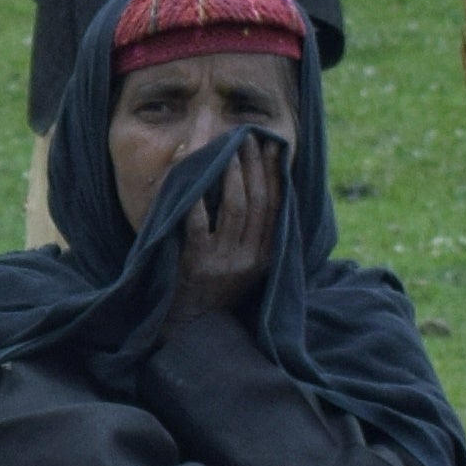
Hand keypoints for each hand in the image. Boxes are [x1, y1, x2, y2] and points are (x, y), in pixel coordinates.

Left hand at [175, 138, 282, 318]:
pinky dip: (198, 200)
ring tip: (229, 150)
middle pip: (259, 202)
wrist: (187, 326)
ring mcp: (224, 261)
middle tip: (249, 138)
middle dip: (256, 167)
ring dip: (234, 176)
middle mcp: (250, 259)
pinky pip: (199, 225)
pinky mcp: (197, 264)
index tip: (275, 147)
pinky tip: (196, 177)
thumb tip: (261, 189)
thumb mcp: (245, 267)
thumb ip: (255, 236)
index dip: (276, 174)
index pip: (277, 207)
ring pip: (236, 209)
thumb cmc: (214, 290)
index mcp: (265, 257)